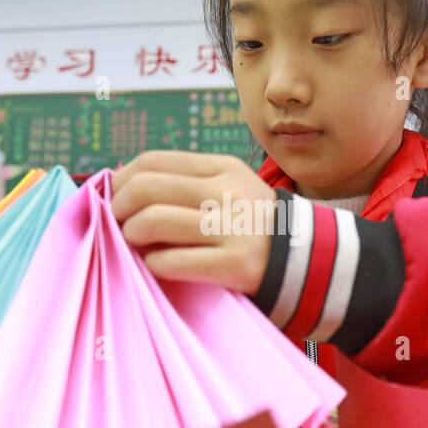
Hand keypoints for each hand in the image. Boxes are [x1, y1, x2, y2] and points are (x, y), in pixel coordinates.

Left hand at [111, 151, 275, 294]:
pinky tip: (156, 266)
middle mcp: (227, 192)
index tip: (117, 197)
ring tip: (134, 243)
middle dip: (120, 207)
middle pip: (147, 188)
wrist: (310, 259)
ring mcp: (233, 228)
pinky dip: (154, 263)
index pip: (153, 161)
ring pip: (154, 221)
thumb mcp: (231, 187)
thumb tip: (126, 187)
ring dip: (132, 234)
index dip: (123, 179)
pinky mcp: (235, 264)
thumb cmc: (254, 225)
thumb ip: (188, 182)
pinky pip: (173, 261)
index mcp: (222, 168)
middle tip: (119, 222)